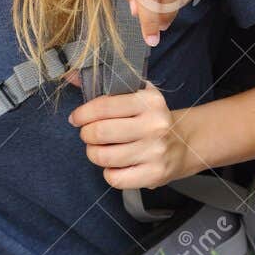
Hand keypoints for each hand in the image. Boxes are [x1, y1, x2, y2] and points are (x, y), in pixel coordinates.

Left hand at [68, 83, 191, 189]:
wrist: (185, 143)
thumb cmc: (151, 118)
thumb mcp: (136, 94)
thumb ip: (104, 85)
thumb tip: (70, 76)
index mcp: (149, 101)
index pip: (103, 106)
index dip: (82, 114)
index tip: (76, 118)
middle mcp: (154, 125)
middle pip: (100, 133)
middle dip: (86, 134)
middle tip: (88, 134)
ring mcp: (156, 151)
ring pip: (104, 157)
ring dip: (93, 153)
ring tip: (99, 149)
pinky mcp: (155, 174)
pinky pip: (115, 178)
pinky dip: (108, 172)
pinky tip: (114, 165)